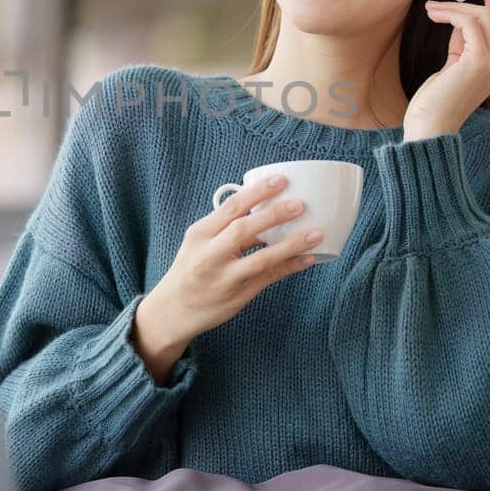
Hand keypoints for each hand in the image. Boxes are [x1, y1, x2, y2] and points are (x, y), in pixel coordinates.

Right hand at [132, 173, 320, 382]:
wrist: (174, 310)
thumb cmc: (191, 268)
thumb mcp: (198, 242)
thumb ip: (224, 226)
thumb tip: (264, 204)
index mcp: (200, 234)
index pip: (230, 207)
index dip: (257, 192)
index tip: (281, 180)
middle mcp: (209, 256)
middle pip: (243, 230)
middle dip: (274, 215)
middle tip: (300, 204)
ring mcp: (224, 278)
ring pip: (261, 259)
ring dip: (290, 245)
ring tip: (315, 233)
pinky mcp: (238, 296)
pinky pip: (269, 279)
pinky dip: (290, 267)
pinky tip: (308, 258)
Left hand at [404, 0, 489, 139]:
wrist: (429, 129)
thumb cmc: (433, 102)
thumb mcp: (450, 67)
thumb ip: (460, 45)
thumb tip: (459, 21)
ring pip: (487, 16)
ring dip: (457, 6)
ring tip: (431, 7)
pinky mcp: (479, 63)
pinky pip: (471, 24)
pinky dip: (451, 14)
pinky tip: (433, 14)